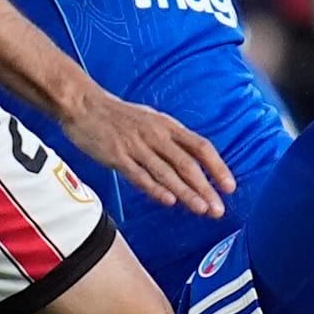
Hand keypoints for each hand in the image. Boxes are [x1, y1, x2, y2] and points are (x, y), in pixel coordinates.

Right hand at [57, 91, 235, 215]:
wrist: (83, 104)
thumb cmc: (117, 114)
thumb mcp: (151, 119)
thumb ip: (171, 139)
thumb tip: (194, 158)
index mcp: (167, 125)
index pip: (201, 146)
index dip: (218, 167)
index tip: (229, 187)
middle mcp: (156, 135)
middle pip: (187, 164)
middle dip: (206, 188)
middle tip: (219, 209)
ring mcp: (136, 146)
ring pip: (167, 173)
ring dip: (186, 193)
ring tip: (201, 209)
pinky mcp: (116, 156)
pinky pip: (139, 175)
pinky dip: (155, 188)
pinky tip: (168, 201)